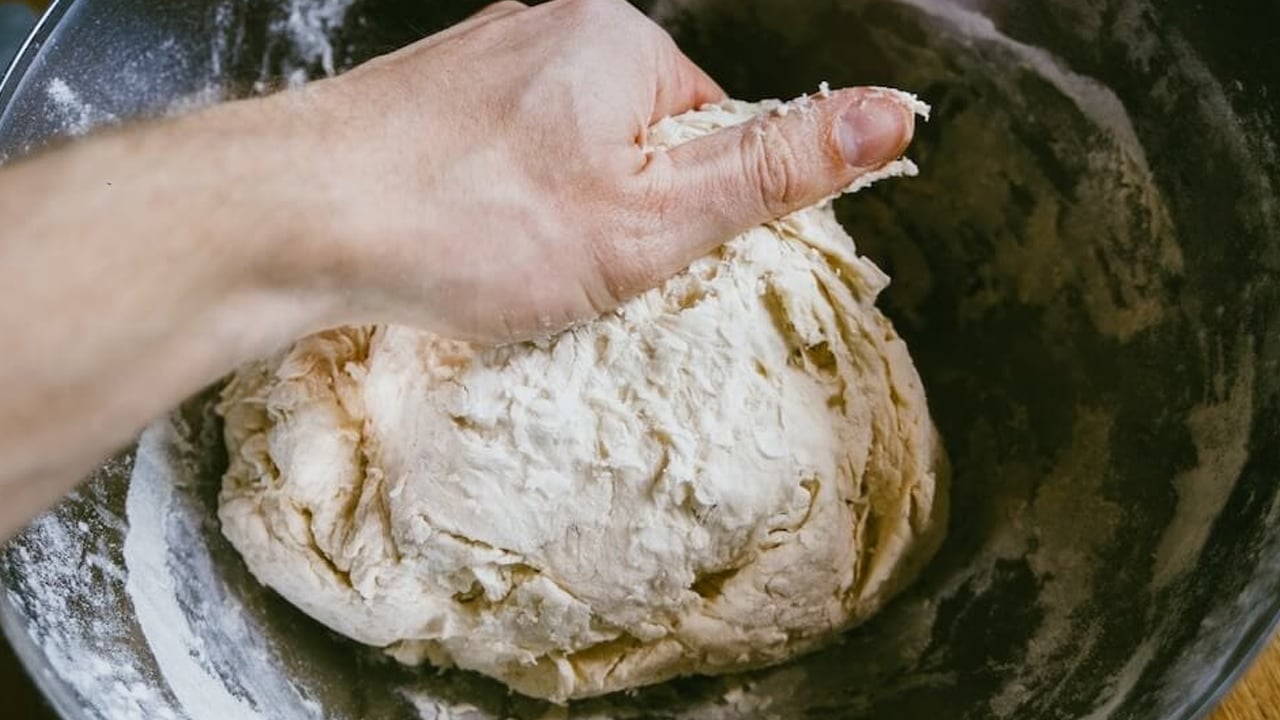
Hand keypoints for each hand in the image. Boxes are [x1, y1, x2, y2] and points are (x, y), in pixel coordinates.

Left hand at [285, 0, 916, 341]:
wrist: (297, 217)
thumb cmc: (476, 225)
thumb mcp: (654, 219)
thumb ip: (774, 169)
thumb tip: (889, 116)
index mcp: (624, 43)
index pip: (715, 123)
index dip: (695, 206)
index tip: (651, 256)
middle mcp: (553, 29)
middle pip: (639, 134)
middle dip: (625, 209)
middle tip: (577, 269)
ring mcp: (483, 59)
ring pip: (566, 148)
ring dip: (559, 211)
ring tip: (511, 261)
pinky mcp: (429, 96)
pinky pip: (501, 151)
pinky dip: (499, 200)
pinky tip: (468, 242)